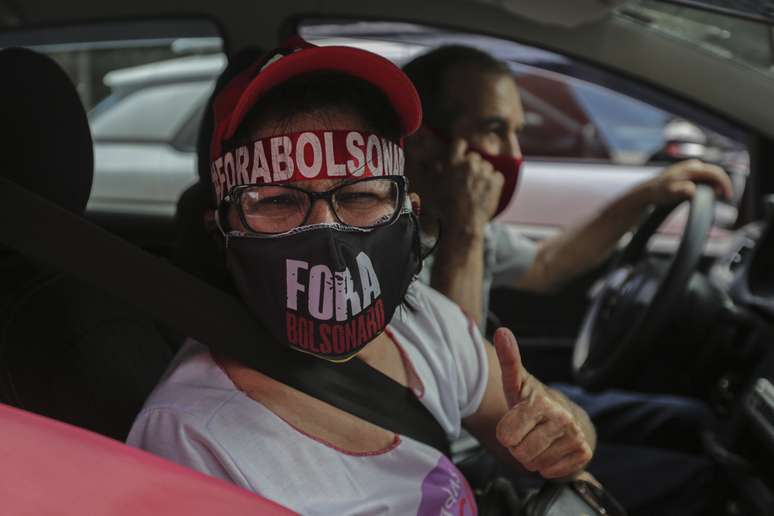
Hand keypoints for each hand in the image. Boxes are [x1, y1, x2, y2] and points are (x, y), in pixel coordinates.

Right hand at [439, 139, 503, 234]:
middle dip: (471, 166)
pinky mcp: (497, 180)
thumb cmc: (446, 208)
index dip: (461, 149)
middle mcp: (470, 163)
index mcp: (453, 162)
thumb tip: (439, 161)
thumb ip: (437, 170)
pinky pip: (497, 175)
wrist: (463, 223)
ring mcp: (484, 171)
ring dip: (482, 174)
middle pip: (474, 156)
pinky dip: (493, 182)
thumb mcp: (434, 186)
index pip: (460, 143)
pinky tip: (485, 192)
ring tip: (476, 189)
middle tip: (467, 180)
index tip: (462, 156)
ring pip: (486, 166)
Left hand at [494, 327, 592, 477]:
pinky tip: (551, 452)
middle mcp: (561, 417)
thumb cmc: (532, 403)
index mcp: (540, 402)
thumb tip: (501, 331)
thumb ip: (508, 361)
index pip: (507, 435)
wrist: (566, 417)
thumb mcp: (517, 385)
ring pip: (536, 464)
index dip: (506, 434)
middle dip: (518, 449)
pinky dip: (548, 468)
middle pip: (521, 453)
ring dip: (533, 459)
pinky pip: (553, 472)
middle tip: (526, 435)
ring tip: (538, 442)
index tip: (512, 425)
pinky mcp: (584, 453)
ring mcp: (575, 436)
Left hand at [642, 159, 732, 204]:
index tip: (728, 196)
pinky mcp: (689, 174)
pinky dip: (710, 185)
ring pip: (711, 175)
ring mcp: (691, 168)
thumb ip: (682, 191)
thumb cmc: (659, 192)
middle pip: (716, 173)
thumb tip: (692, 190)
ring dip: (717, 185)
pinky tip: (709, 194)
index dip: (725, 184)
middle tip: (725, 198)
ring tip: (717, 197)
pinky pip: (705, 178)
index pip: (716, 172)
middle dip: (723, 185)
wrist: (647, 191)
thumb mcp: (670, 193)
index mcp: (691, 168)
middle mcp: (693, 165)